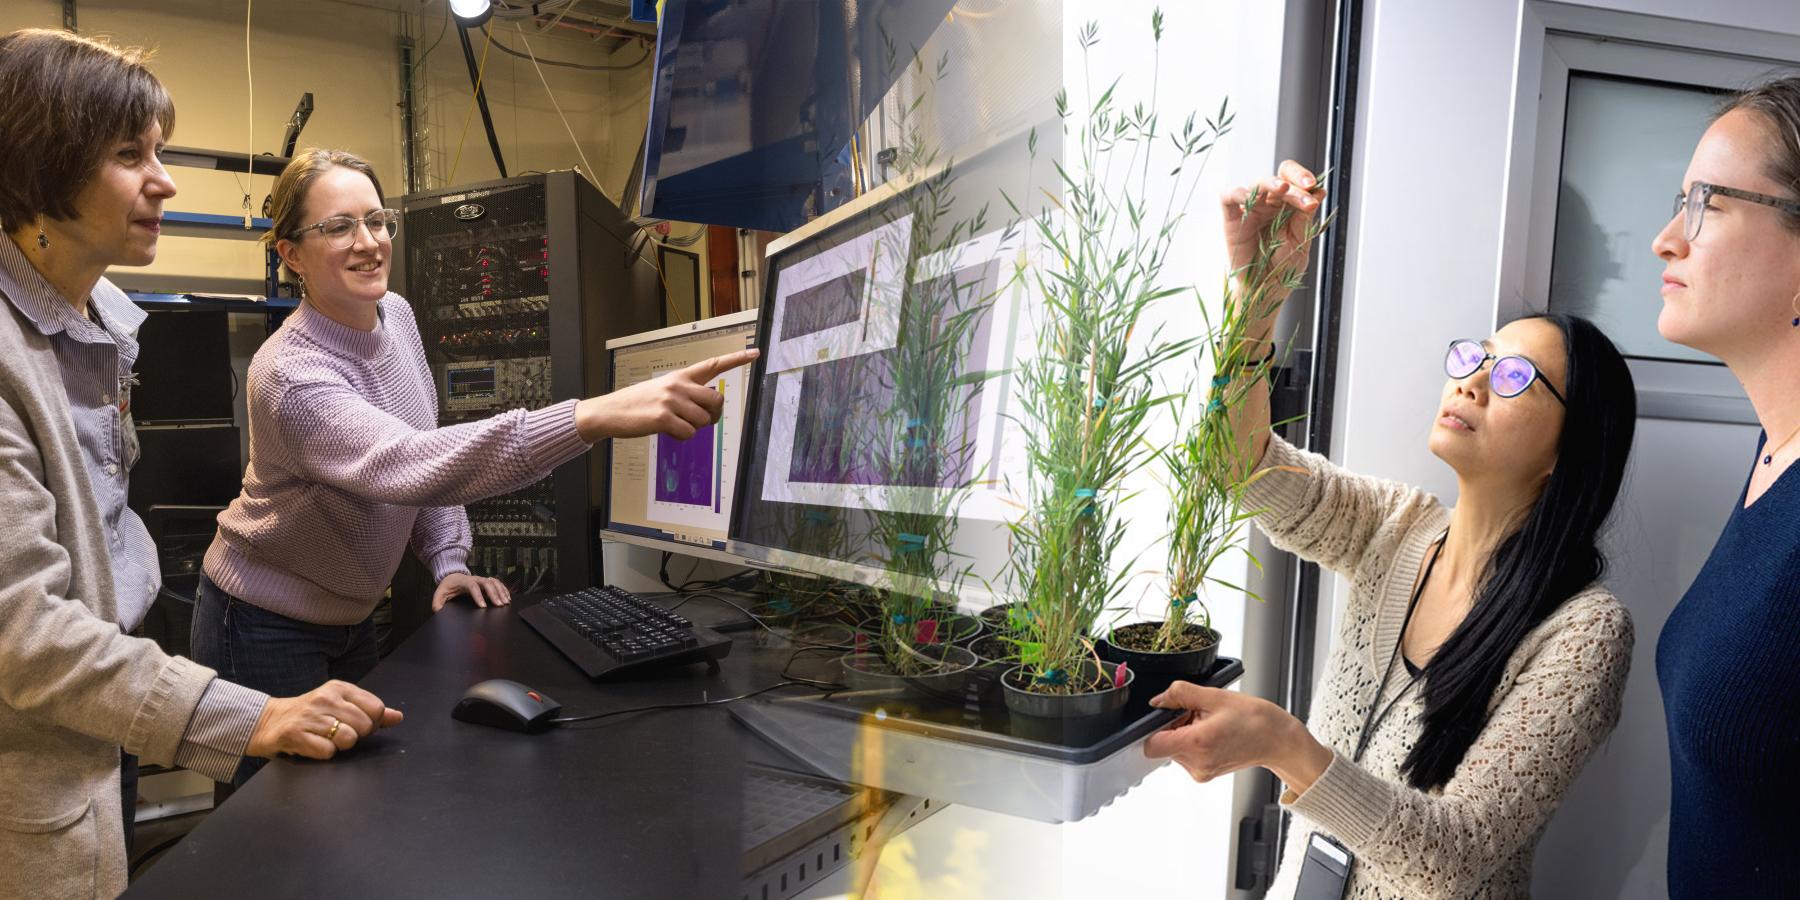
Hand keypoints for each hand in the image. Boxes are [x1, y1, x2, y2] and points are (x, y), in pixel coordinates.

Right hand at [245, 679, 403, 760]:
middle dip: (357, 735)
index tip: (359, 724)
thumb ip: (371, 711)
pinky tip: (314, 745)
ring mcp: (310, 716)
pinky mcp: (295, 733)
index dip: (373, 722)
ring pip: (348, 739)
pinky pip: (327, 751)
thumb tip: (398, 717)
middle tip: (339, 733)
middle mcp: (325, 699)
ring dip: (340, 745)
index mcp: (339, 688)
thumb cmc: (311, 715)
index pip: (376, 708)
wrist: (269, 722)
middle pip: (365, 726)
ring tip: (326, 738)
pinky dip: (324, 753)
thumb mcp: (342, 705)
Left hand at [432, 572, 510, 611]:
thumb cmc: (447, 586)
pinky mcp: (486, 581)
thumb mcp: (440, 594)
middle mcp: (475, 579)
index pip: (473, 586)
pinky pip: (497, 583)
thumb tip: (438, 612)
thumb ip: (437, 603)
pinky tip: (507, 598)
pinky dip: (504, 589)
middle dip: (494, 594)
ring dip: (501, 592)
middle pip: (487, 583)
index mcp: (464, 581)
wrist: (452, 576)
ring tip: (506, 602)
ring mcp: (482, 579)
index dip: (478, 596)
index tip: (483, 606)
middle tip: (499, 605)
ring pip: (494, 582)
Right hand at [574, 348, 759, 441]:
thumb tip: (706, 410)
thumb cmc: (638, 404)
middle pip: (716, 400)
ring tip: (674, 425)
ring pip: (703, 421)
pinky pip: (689, 433)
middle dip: (713, 416)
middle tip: (700, 421)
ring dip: (693, 429)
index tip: (755, 353)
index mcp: (679, 376)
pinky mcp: (664, 418)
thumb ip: (686, 395)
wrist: (610, 412)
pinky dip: (681, 437)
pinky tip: (666, 432)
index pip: (712, 364)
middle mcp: (678, 385)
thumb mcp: (662, 390)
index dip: (736, 359)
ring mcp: (671, 401)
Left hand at [1143, 681, 1332, 791]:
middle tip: (1198, 715)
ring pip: (1173, 750)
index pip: (1151, 745)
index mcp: (1197, 744)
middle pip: (1162, 745)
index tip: (1168, 715)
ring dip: (1183, 734)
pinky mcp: (1204, 775)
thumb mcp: (1214, 696)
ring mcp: (1200, 772)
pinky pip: (1184, 756)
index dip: (1153, 727)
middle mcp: (1196, 764)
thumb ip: (1180, 694)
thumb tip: (1158, 700)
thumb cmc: (1253, 718)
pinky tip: (1212, 734)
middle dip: (1173, 726)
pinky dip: (1192, 743)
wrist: (1277, 740)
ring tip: (1209, 724)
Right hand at [1221, 160, 1324, 292]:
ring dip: (1271, 183)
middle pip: (1279, 179)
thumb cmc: (1283, 268)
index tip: (1315, 187)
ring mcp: (1250, 211)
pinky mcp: (1231, 220)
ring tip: (1284, 188)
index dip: (1304, 178)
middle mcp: (1269, 205)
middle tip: (1307, 192)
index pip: (1295, 181)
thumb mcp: (1300, 242)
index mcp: (1288, 207)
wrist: (1265, 291)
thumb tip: (1319, 191)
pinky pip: (1227, 197)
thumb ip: (1306, 217)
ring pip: (1257, 184)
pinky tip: (1247, 196)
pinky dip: (1235, 192)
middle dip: (1295, 182)